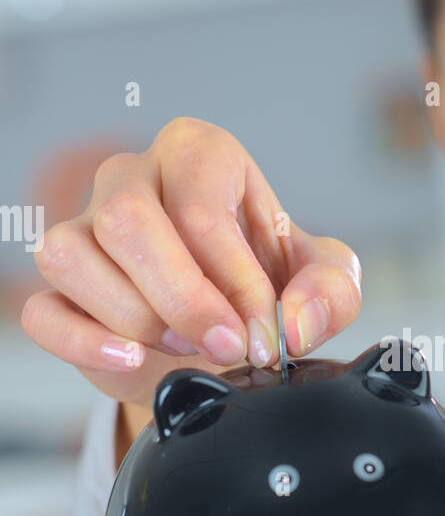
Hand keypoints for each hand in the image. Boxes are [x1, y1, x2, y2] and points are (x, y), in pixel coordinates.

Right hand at [20, 117, 361, 407]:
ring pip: (72, 255)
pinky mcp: (60, 290)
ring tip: (184, 346)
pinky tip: (130, 359)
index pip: (201, 210)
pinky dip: (84, 342)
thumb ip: (331, 292)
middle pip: (126, 219)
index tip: (264, 336)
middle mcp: (132, 177)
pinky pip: (42, 311)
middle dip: (183, 298)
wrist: (230, 326)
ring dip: (134, 316)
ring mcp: (84, 228)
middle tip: (228, 347)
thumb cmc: (270, 282)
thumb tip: (293, 323)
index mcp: (200, 156)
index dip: (235, 283)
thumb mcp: (325, 281)